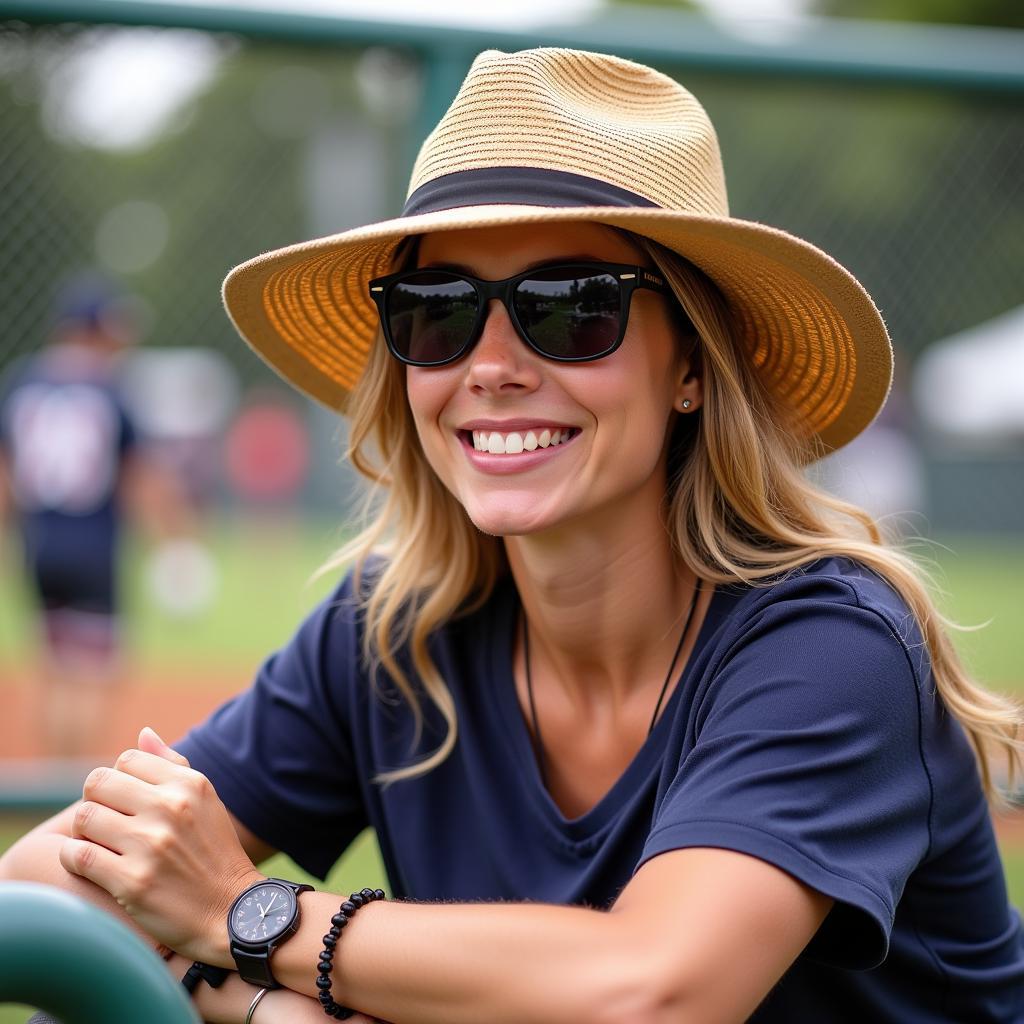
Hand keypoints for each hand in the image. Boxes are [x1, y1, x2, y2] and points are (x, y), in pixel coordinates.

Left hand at [59, 726, 261, 964]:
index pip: (126, 759)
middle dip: (96, 802)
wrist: (231, 913)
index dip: (120, 780)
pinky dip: (76, 859)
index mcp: (189, 784)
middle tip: (107, 823)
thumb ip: (173, 765)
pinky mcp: (132, 882)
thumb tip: (142, 734)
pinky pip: (77, 856)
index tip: (126, 802)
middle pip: (97, 783)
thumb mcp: (205, 801)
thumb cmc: (214, 854)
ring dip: (85, 833)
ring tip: (102, 845)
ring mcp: (151, 845)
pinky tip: (93, 866)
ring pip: (83, 818)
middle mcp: (171, 808)